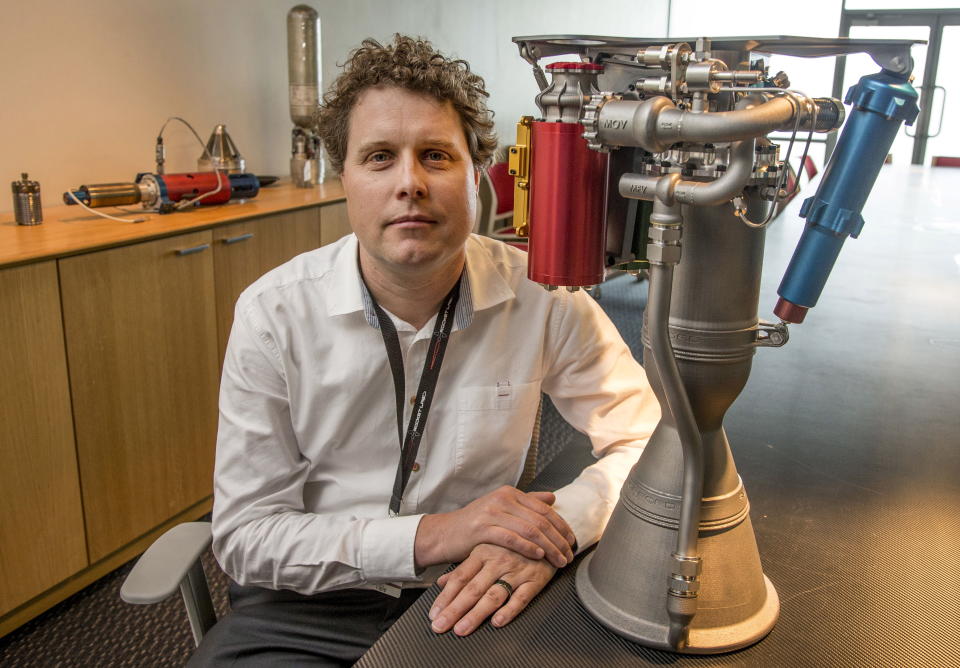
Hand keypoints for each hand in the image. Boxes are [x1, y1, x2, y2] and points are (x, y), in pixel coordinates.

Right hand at [414, 486, 574, 568]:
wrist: (445, 534)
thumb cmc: (475, 525)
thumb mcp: (502, 510)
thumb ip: (527, 503)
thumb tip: (552, 497)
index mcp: (510, 493)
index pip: (544, 509)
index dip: (561, 526)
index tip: (572, 541)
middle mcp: (503, 498)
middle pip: (540, 520)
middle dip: (558, 539)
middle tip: (569, 555)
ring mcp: (492, 512)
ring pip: (530, 529)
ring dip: (548, 547)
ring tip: (558, 560)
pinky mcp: (483, 528)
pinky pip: (512, 538)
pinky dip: (528, 547)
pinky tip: (538, 555)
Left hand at [428, 544, 556, 635]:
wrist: (547, 532)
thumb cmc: (513, 544)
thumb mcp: (485, 549)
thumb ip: (464, 568)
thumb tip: (442, 583)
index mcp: (482, 552)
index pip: (460, 577)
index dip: (445, 596)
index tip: (434, 614)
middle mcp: (497, 562)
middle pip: (473, 589)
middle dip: (455, 609)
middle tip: (440, 626)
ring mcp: (516, 571)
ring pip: (494, 595)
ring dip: (476, 614)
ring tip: (462, 629)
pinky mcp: (535, 580)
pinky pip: (522, 597)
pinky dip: (510, 610)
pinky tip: (497, 621)